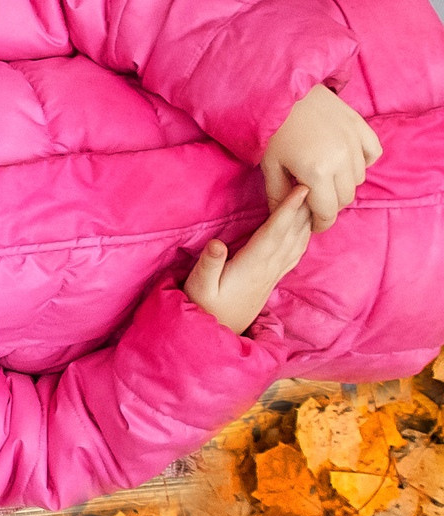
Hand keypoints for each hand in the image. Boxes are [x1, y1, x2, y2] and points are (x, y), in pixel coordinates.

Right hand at [184, 183, 312, 334]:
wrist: (217, 332)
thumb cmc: (203, 305)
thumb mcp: (199, 286)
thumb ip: (209, 265)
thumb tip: (217, 242)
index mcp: (252, 266)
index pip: (274, 233)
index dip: (288, 210)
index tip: (301, 190)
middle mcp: (268, 269)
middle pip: (291, 234)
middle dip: (304, 208)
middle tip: (316, 183)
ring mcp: (272, 275)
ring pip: (297, 244)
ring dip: (307, 221)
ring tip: (317, 200)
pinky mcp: (271, 279)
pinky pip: (294, 255)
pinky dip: (303, 238)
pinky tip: (307, 230)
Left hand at [262, 83, 380, 228]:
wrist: (280, 90)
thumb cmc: (269, 130)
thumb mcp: (269, 166)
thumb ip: (280, 196)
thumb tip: (286, 219)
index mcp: (316, 172)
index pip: (328, 211)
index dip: (320, 222)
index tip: (314, 224)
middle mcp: (341, 160)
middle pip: (345, 198)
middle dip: (330, 204)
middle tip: (315, 200)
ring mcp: (354, 142)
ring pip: (358, 178)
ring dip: (344, 183)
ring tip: (324, 177)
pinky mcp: (360, 126)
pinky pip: (372, 154)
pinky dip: (362, 161)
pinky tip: (344, 160)